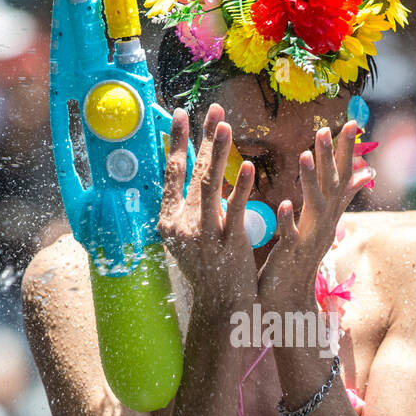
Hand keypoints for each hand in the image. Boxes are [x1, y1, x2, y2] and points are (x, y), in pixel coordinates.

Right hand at [157, 104, 257, 315]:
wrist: (222, 308)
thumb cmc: (210, 272)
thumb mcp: (190, 241)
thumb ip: (191, 211)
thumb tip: (197, 178)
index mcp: (169, 222)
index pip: (171, 174)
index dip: (177, 142)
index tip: (181, 114)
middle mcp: (181, 226)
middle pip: (191, 172)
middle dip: (202, 137)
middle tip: (213, 108)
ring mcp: (203, 236)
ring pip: (209, 186)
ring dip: (217, 153)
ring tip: (225, 125)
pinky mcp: (228, 244)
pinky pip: (235, 210)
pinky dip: (239, 187)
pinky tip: (246, 166)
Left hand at [257, 120, 373, 308]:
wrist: (290, 295)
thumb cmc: (303, 254)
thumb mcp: (325, 220)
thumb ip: (342, 194)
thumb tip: (365, 173)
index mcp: (327, 211)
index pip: (342, 174)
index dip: (347, 149)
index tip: (352, 122)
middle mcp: (324, 222)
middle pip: (332, 184)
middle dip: (330, 156)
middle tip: (327, 128)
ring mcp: (309, 238)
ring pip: (314, 205)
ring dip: (311, 180)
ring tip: (305, 155)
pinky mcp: (291, 254)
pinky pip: (291, 235)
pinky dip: (288, 220)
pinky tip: (284, 204)